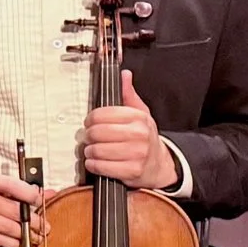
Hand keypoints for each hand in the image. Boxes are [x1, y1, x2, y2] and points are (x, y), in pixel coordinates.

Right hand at [0, 171, 49, 246]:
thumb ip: (20, 188)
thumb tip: (50, 193)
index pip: (13, 186)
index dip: (31, 195)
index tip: (41, 202)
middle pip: (14, 211)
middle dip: (34, 221)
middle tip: (45, 227)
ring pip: (8, 228)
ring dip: (26, 234)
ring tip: (37, 237)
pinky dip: (12, 243)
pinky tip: (20, 243)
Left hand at [81, 72, 179, 189]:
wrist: (159, 165)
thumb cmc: (144, 138)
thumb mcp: (140, 113)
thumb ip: (128, 94)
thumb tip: (124, 75)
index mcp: (138, 117)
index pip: (101, 114)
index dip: (90, 119)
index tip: (90, 122)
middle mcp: (139, 134)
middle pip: (96, 132)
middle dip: (88, 136)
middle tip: (91, 138)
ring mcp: (137, 153)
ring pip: (96, 150)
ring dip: (90, 152)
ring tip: (94, 150)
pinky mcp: (132, 171)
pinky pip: (100, 166)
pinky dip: (93, 165)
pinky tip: (97, 162)